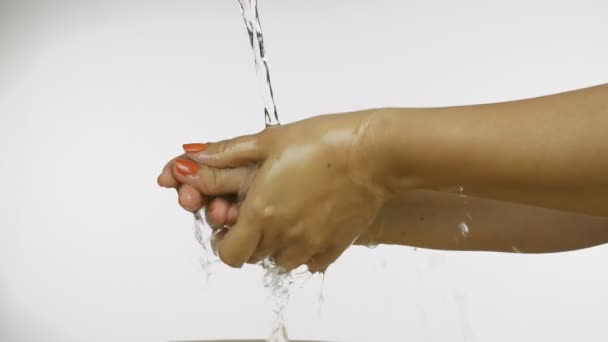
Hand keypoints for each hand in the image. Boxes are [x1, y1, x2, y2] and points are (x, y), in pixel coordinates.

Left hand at [180, 110, 385, 271]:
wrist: (372, 154)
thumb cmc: (324, 142)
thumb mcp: (268, 141)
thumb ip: (227, 155)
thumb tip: (194, 158)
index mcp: (260, 213)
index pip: (227, 253)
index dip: (224, 240)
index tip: (230, 224)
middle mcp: (283, 236)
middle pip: (251, 257)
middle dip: (248, 238)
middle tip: (259, 211)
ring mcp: (310, 246)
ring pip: (279, 261)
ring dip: (275, 244)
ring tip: (286, 214)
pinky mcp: (334, 248)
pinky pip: (309, 262)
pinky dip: (304, 249)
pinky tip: (309, 223)